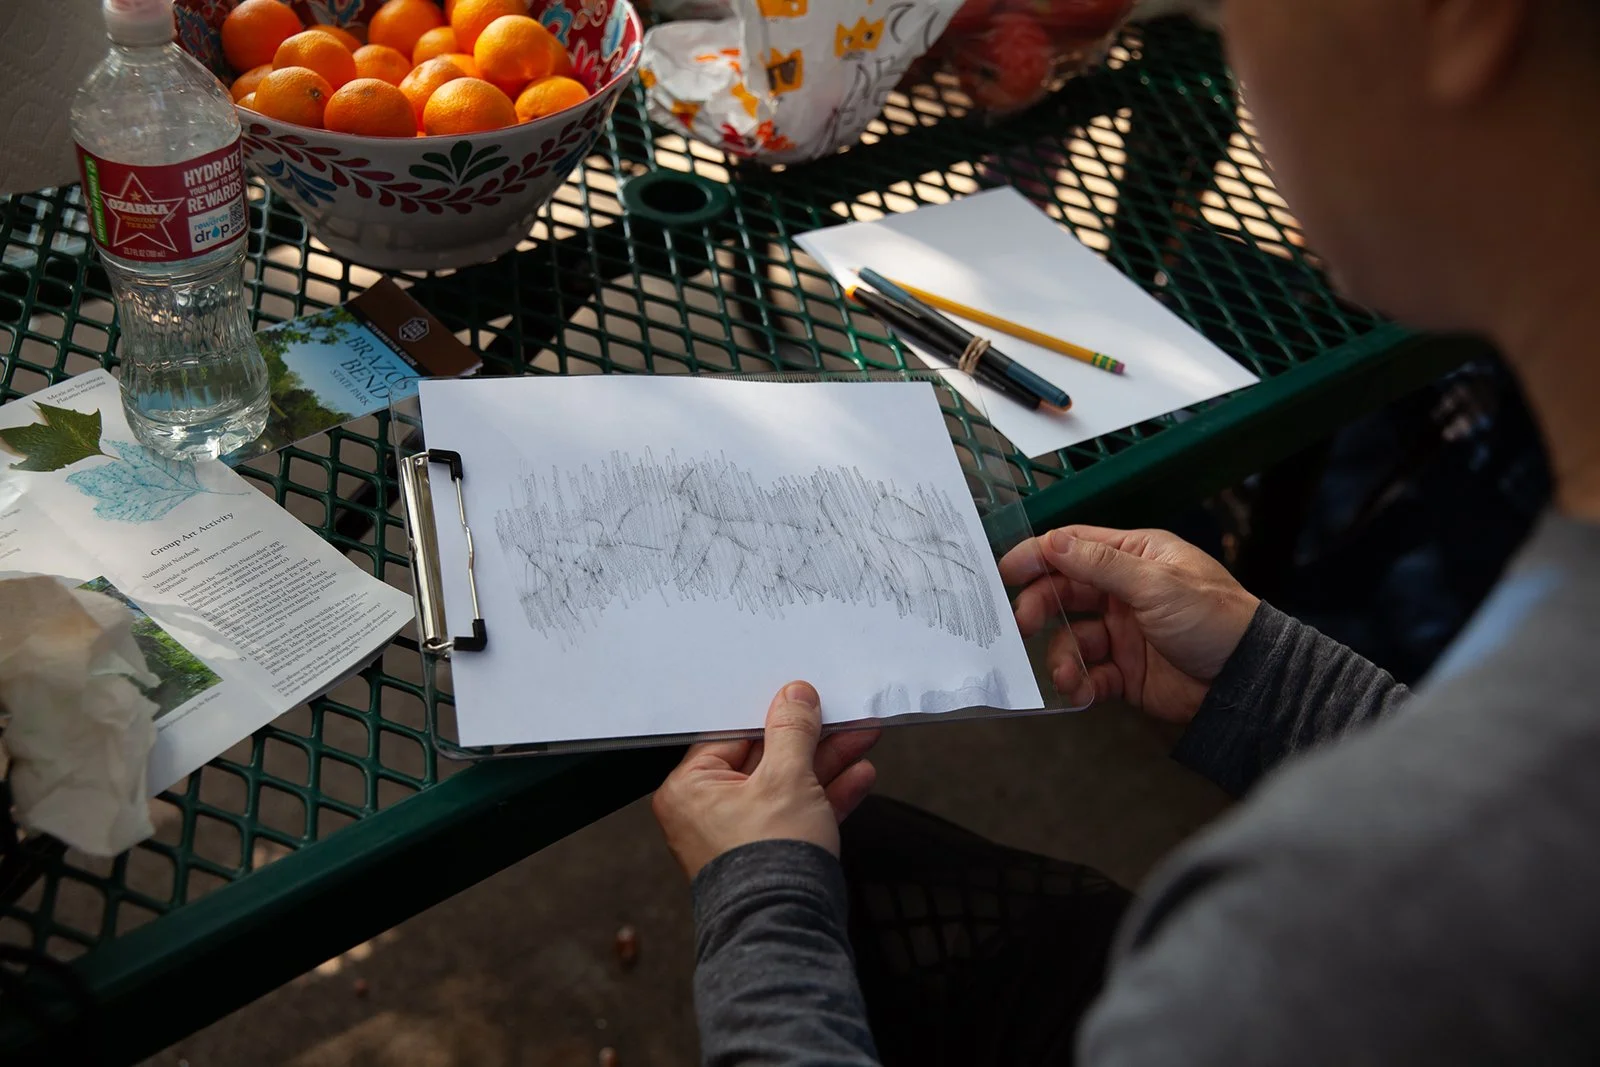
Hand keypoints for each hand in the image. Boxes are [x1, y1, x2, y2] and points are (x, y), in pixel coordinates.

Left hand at [652, 682, 879, 879]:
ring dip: (827, 764)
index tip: (803, 699)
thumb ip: (792, 732)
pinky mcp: (770, 853)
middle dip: (811, 739)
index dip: (773, 714)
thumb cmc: (768, 861)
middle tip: (842, 717)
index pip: (732, 735)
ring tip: (861, 737)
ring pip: (787, 785)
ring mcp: (740, 835)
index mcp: (690, 789)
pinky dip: (827, 796)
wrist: (786, 931)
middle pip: (765, 759)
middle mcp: (707, 812)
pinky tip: (858, 775)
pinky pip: (797, 813)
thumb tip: (794, 697)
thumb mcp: (786, 778)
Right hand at [999, 526, 1259, 725]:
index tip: (1006, 571)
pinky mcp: (1126, 671)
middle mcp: (1124, 592)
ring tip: (1067, 676)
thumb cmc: (1214, 620)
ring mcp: (1124, 632)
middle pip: (1064, 593)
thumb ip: (1101, 565)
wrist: (1247, 681)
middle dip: (1040, 608)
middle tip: (1022, 625)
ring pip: (1072, 639)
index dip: (1038, 556)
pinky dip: (1080, 684)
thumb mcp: (1156, 584)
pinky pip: (1089, 674)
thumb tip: (1053, 542)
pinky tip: (1083, 692)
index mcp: (1135, 557)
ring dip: (1062, 657)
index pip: (1074, 547)